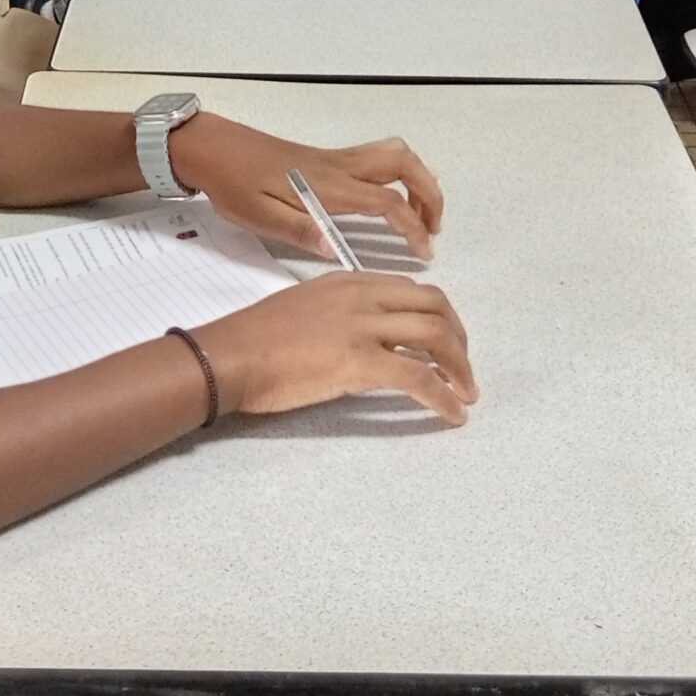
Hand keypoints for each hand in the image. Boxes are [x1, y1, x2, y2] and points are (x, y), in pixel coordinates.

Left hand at [171, 113, 443, 259]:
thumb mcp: (259, 216)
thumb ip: (299, 231)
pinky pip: (376, 157)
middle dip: (429, 193)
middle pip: (402, 165)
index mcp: (326, 187)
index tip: (424, 253)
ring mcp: (333, 159)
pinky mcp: (325, 159)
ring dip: (416, 179)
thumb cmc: (233, 184)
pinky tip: (390, 195)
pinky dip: (398, 172)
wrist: (212, 148)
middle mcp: (337, 167)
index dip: (412, 227)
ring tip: (420, 213)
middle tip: (433, 228)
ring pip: (392, 154)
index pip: (386, 202)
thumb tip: (335, 248)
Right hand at [196, 271, 476, 425]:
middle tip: (462, 369)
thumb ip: (338, 313)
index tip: (444, 342)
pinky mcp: (359, 362)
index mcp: (348, 281)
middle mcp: (362, 296)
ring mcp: (363, 327)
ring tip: (466, 392)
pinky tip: (452, 414)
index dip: (437, 316)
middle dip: (458, 338)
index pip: (409, 290)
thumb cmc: (253, 338)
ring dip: (460, 367)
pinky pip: (419, 378)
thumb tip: (363, 339)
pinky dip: (443, 397)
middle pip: (434, 306)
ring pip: (435, 336)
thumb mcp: (303, 307)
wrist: (229, 355)